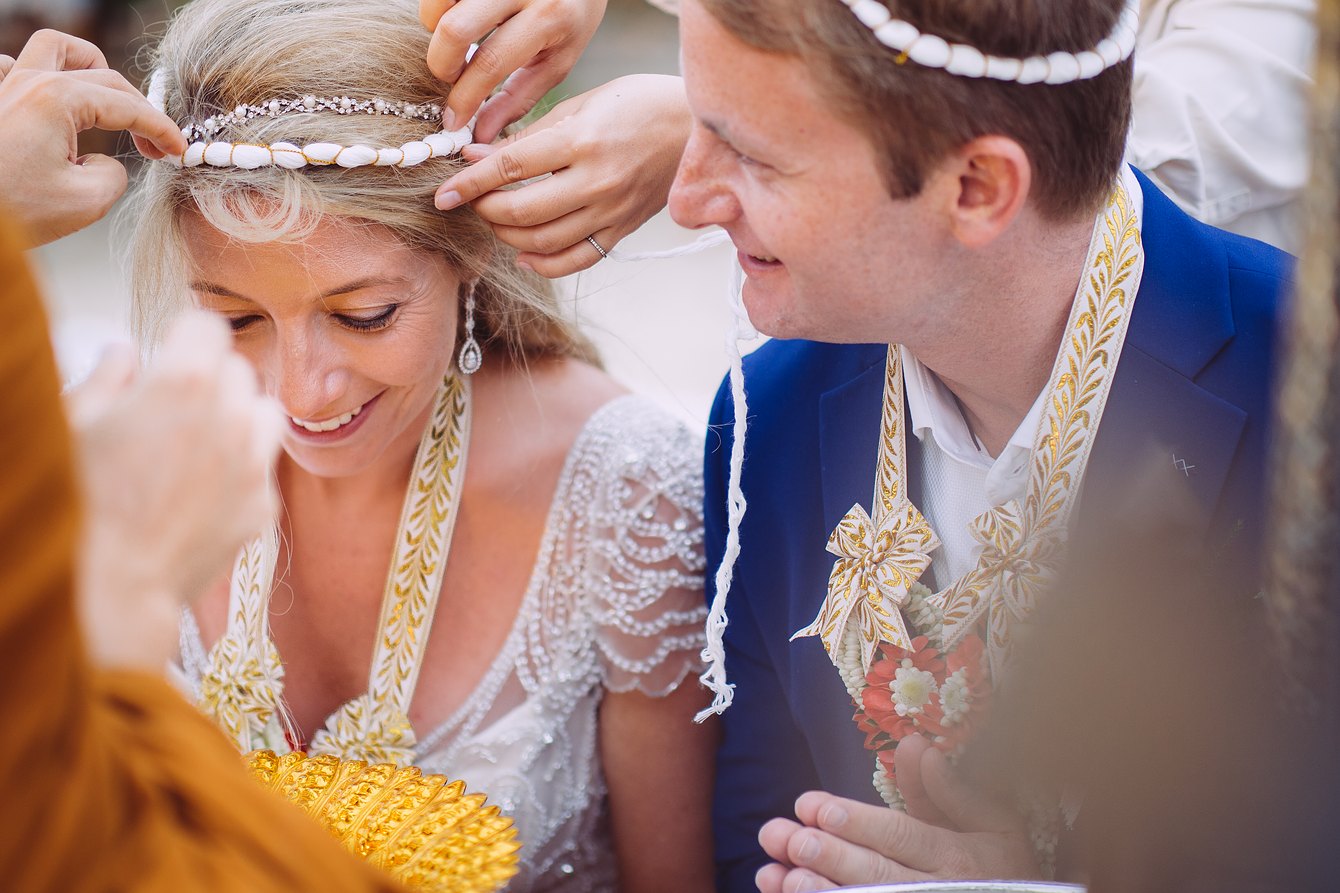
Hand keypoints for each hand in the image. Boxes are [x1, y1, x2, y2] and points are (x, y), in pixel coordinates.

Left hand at [0, 30, 184, 247]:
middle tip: (154, 144)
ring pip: (55, 50)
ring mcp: (5, 88)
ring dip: (89, 67)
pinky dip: (36, 75)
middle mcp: (29, 82)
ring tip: (106, 97)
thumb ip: (114, 174)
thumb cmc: (12, 211)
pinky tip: (45, 97)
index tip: (177, 149)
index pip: (127, 107)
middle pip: (102, 76)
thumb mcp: (86, 202)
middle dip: (137, 109)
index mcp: (57, 100)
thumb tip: (104, 163)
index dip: (161, 128)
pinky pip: (10, 66)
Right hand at [69, 314, 283, 670]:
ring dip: (238, 417)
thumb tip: (126, 353)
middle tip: (173, 409)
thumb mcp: (76, 421)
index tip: (170, 355)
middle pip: (236, 368)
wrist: (115, 582)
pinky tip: (202, 488)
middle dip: (208, 379)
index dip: (184, 338)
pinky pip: (264, 466)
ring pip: (264, 411)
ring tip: (199, 442)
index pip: (208, 325)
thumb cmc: (81, 497)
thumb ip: (108, 375)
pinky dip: (242, 468)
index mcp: (184, 380)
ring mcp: (255, 461)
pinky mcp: (265, 503)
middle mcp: (231, 414)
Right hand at [420, 0, 607, 141]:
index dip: (464, 97)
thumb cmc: (570, 17)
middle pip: (455, 29)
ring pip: (439, 5)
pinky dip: (438, 9)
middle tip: (452, 76)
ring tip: (456, 41)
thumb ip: (519, 98)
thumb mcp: (557, 61)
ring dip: (436, 29)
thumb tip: (481, 134)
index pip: (491, 63)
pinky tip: (457, 16)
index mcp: (548, 18)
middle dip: (442, 63)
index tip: (452, 120)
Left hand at [435, 74, 688, 276]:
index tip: (443, 193)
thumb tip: (477, 155)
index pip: (510, 169)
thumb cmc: (639, 104)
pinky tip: (524, 253)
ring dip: (507, 236)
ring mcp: (610, 212)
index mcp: (582, 142)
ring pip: (543, 242)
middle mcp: (596, 182)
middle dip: (485, 210)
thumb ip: (530, 134)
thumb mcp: (583, 104)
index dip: (469, 183)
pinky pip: (575, 261)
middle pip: (521, 212)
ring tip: (495, 218)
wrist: (695, 130)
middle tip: (471, 199)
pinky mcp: (622, 230)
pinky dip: (543, 264)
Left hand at [756, 737, 1037, 891]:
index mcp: (957, 857)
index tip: (813, 806)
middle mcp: (940, 892)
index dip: (858, 823)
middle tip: (787, 838)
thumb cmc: (1005, 868)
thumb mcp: (994, 825)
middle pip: (878, 875)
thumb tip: (915, 745)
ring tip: (778, 876)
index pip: (902, 837)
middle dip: (830, 857)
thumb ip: (950, 790)